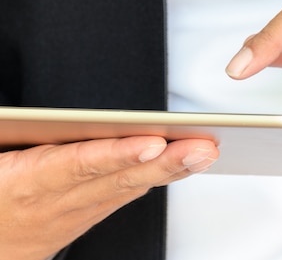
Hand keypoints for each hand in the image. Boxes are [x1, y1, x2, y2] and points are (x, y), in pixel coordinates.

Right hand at [0, 136, 217, 259]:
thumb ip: (15, 135)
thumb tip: (28, 119)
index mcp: (26, 183)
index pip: (79, 164)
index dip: (119, 155)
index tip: (154, 143)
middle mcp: (55, 203)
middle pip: (117, 180)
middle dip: (166, 163)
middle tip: (202, 148)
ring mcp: (72, 217)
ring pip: (128, 191)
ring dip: (170, 172)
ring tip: (204, 152)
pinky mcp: (80, 222)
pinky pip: (122, 198)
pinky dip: (154, 181)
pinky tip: (179, 167)